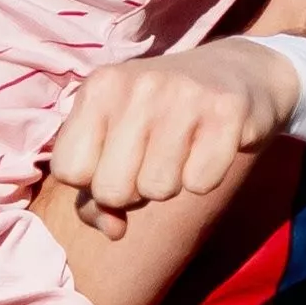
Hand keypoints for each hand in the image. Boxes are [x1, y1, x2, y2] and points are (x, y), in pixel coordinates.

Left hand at [46, 38, 301, 235]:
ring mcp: (183, 96)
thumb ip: (95, 194)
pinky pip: (200, 184)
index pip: (68, 170)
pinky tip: (210, 146)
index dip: (93, 181)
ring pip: (157, 190)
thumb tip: (113, 231)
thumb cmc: (163, 118)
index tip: (118, 159)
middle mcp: (138, 86)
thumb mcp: (115, 140)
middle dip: (133, 191)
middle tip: (153, 158)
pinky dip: (206, 176)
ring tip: (183, 148)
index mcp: (99, 87)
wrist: (236, 73)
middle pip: (111, 190)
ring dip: (172, 182)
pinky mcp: (226, 112)